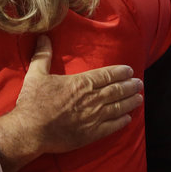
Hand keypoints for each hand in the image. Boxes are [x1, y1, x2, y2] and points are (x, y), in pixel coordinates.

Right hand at [0, 36, 142, 171]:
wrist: (30, 131)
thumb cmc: (32, 102)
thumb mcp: (35, 75)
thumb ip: (42, 56)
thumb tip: (42, 37)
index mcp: (81, 83)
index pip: (106, 75)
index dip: (120, 72)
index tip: (129, 71)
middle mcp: (91, 99)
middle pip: (116, 91)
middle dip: (129, 86)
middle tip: (139, 84)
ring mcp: (93, 117)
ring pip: (118, 107)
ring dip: (130, 102)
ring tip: (139, 98)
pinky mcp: (91, 134)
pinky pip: (111, 127)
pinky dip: (122, 122)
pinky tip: (128, 119)